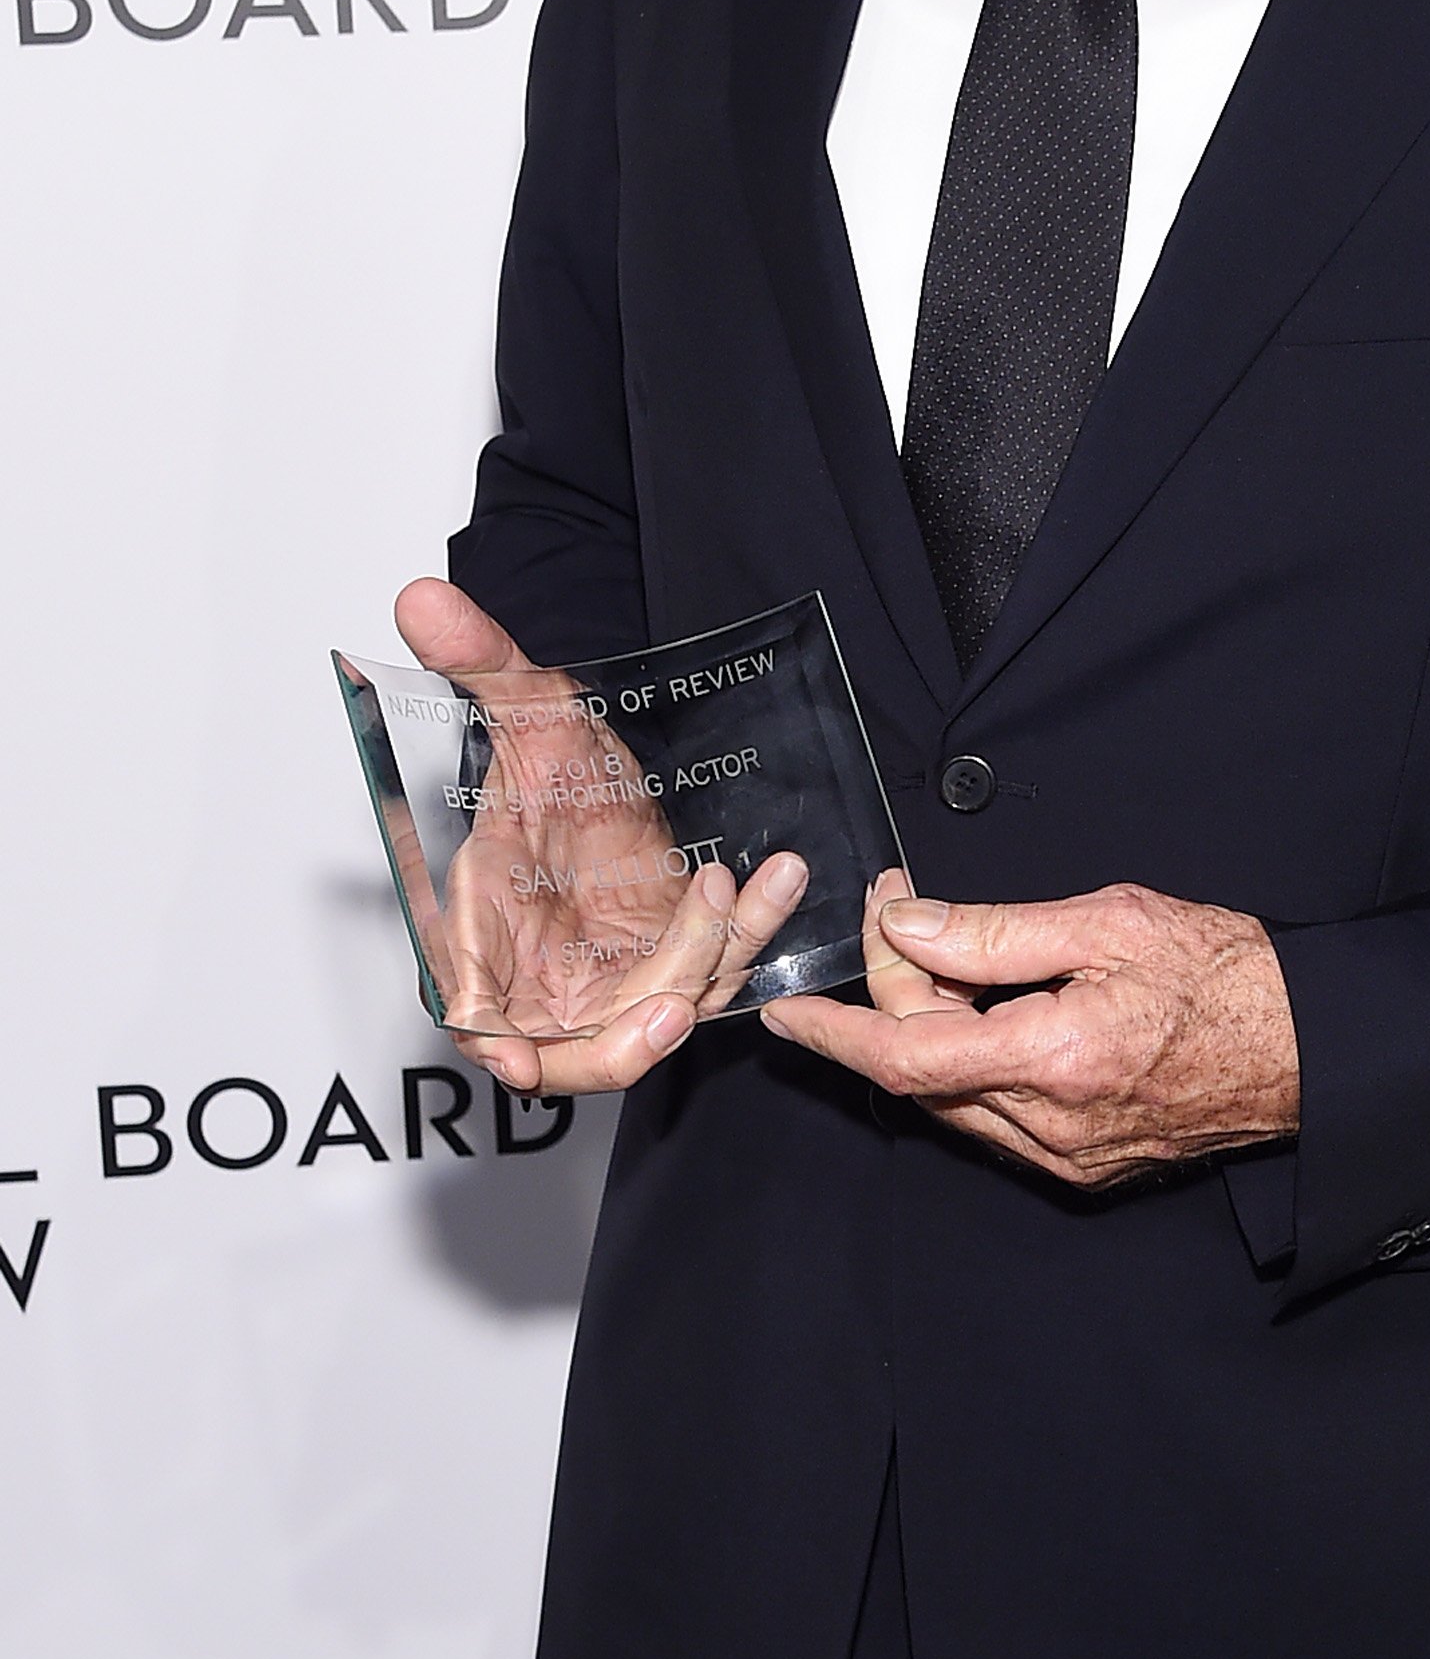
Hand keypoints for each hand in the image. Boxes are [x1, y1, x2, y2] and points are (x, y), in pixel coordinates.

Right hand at [393, 577, 808, 1098]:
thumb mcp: (530, 705)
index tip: (515, 1059)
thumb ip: (481, 659)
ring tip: (746, 884)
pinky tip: (778, 877)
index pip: (470, 1017)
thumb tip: (422, 598)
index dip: (490, 1047)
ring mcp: (612, 980)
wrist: (612, 774)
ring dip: (709, 958)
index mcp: (480, 933)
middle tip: (675, 1000)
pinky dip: (749, 934)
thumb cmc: (555, 758)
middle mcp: (544, 974)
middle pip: (580, 1048)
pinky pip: (715, 974)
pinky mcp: (671, 970)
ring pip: (663, 1011)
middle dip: (629, 1037)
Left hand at [762, 878, 1299, 1186]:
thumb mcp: (1111, 921)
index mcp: (1056, 1060)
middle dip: (890, 998)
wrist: (1306, 1048)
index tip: (783, 1006)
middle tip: (899, 915)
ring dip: (925, 1034)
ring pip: (953, 1102)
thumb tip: (910, 928)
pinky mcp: (1085, 1165)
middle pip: (922, 1075)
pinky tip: (981, 1012)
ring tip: (936, 956)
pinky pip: (994, 1120)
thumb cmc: (1225, 974)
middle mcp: (1053, 1126)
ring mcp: (1069, 1157)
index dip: (834, 1032)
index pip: (907, 1056)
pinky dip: (968, 1065)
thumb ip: (998, 931)